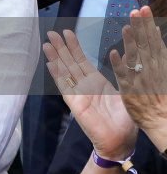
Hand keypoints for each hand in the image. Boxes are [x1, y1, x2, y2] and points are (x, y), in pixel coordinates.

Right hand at [44, 30, 136, 158]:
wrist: (120, 141)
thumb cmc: (125, 121)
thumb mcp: (125, 93)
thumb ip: (121, 76)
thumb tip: (124, 56)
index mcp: (96, 82)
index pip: (82, 60)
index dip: (74, 46)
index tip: (68, 32)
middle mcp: (84, 85)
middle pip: (69, 62)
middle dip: (61, 47)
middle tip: (52, 32)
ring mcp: (78, 94)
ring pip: (65, 71)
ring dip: (55, 57)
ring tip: (47, 43)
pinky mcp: (75, 103)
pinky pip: (64, 86)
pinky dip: (57, 74)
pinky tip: (50, 63)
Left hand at [112, 7, 166, 146]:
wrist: (164, 122)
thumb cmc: (162, 98)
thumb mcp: (161, 74)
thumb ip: (157, 56)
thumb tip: (154, 37)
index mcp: (160, 64)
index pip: (153, 41)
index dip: (147, 25)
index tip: (143, 10)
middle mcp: (152, 70)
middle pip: (146, 45)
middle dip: (141, 27)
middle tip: (137, 9)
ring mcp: (141, 79)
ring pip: (135, 57)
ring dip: (131, 42)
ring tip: (126, 26)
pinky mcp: (130, 91)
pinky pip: (123, 76)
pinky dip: (119, 65)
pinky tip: (113, 53)